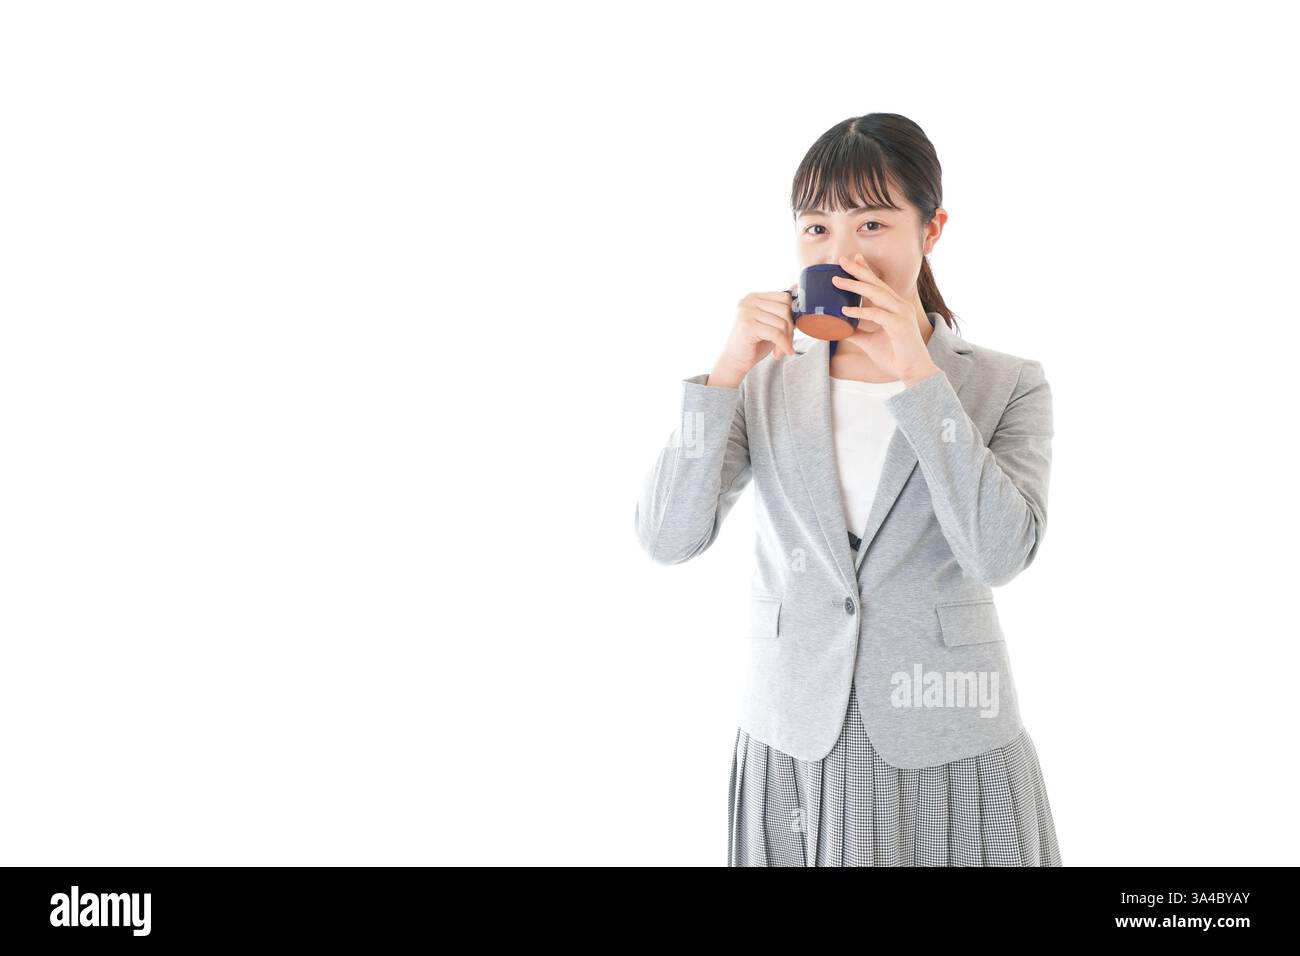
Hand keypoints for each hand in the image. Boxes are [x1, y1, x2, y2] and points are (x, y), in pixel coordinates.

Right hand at [709, 286, 798, 386]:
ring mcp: (746, 312)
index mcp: (754, 297)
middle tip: (786, 343)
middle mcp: (748, 301)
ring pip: (782, 323)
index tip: (790, 330)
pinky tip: (780, 353)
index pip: (785, 297)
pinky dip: (782, 345)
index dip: (792, 315)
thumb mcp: (770, 323)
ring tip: (780, 350)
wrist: (734, 361)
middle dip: (790, 329)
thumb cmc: (753, 343)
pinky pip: (776, 334)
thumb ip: (781, 308)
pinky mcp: (747, 326)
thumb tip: (797, 286)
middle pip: (785, 309)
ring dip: (786, 340)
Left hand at [831, 253, 941, 385]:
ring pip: (876, 293)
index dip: (866, 270)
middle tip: (841, 259)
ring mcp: (901, 314)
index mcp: (895, 307)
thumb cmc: (895, 356)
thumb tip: (838, 327)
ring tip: (837, 280)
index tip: (853, 259)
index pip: (879, 284)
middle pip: (877, 283)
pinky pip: (877, 314)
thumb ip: (857, 332)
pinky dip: (860, 311)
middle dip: (858, 270)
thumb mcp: (870, 341)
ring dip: (855, 285)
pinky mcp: (900, 325)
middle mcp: (900, 306)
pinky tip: (845, 310)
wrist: (913, 372)